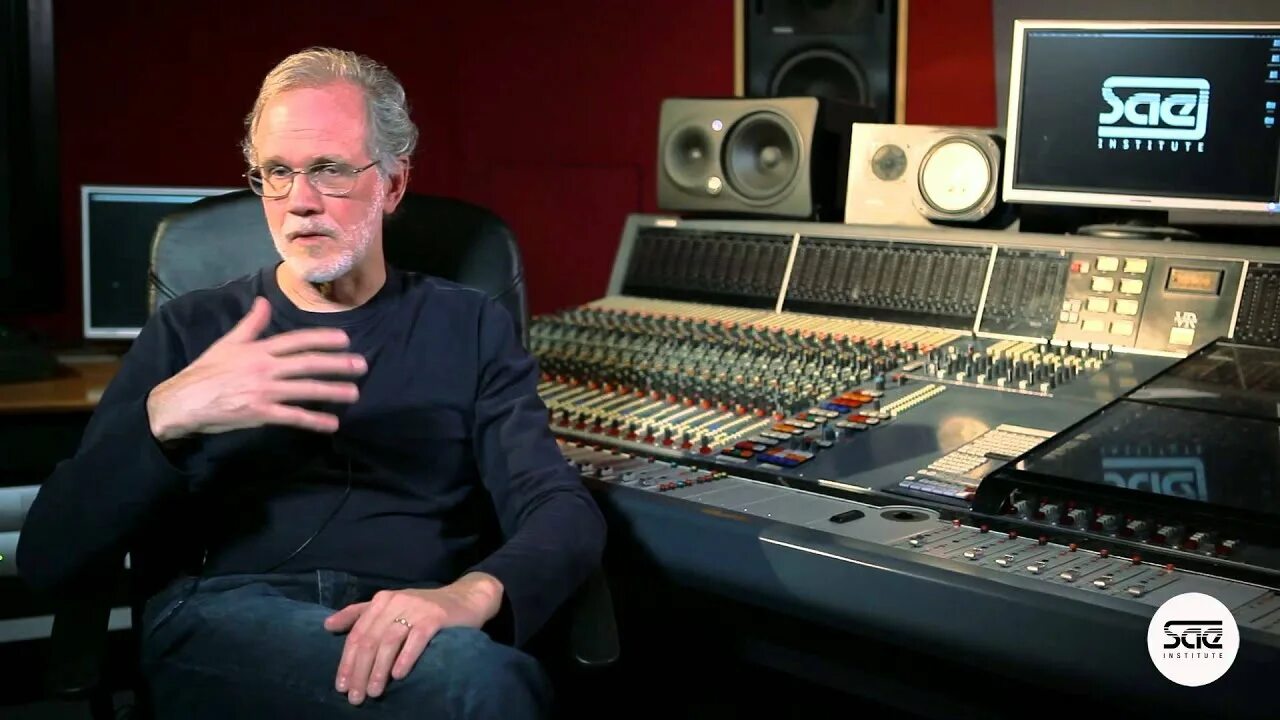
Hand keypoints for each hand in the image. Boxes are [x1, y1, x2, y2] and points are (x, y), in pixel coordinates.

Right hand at [146, 296, 366, 441]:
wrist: (184, 401)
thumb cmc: (206, 371)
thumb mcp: (228, 342)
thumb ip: (251, 324)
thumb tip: (264, 301)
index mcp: (259, 349)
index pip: (297, 341)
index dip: (322, 339)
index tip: (344, 340)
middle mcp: (265, 368)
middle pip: (308, 364)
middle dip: (337, 364)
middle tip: (361, 366)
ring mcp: (264, 391)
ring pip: (305, 390)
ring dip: (332, 391)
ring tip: (354, 393)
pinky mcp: (261, 413)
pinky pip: (293, 416)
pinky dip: (313, 420)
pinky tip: (331, 424)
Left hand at [323, 572, 503, 704]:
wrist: (465, 599)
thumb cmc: (424, 608)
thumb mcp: (390, 606)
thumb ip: (360, 614)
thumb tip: (327, 625)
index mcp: (381, 600)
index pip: (357, 634)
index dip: (346, 662)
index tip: (341, 687)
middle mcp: (395, 601)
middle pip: (369, 640)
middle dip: (360, 671)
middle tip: (356, 697)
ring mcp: (416, 608)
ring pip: (389, 641)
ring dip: (378, 670)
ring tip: (374, 692)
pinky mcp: (435, 617)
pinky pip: (416, 639)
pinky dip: (405, 658)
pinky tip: (398, 675)